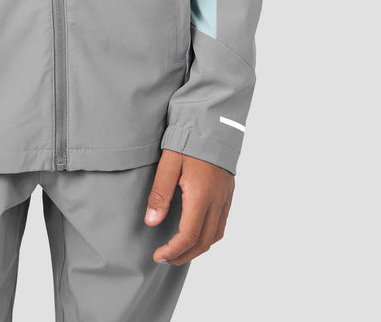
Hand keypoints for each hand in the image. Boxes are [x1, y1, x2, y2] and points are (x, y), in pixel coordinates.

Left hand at [144, 149, 233, 264]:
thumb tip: (151, 222)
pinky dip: (209, 235)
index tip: (159, 255)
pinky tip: (196, 232)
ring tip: (179, 250)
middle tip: (166, 258)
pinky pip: (222, 223)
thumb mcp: (168, 163)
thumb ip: (160, 193)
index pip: (188, 236)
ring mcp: (225, 197)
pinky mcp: (228, 192)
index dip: (173, 251)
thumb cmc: (189, 139)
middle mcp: (217, 200)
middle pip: (204, 242)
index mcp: (201, 195)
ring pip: (216, 235)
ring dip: (198, 248)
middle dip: (184, 255)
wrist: (212, 121)